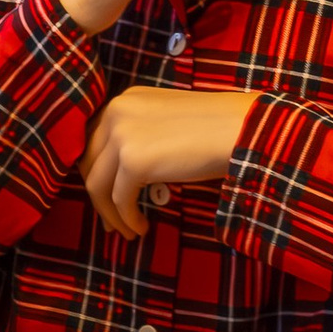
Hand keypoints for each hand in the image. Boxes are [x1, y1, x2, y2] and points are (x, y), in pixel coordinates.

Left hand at [81, 87, 252, 239]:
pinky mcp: (134, 160)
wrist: (242, 128)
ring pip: (97, 184)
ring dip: (110, 213)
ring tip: (127, 231)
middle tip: (111, 220)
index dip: (98, 172)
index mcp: (125, 100)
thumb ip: (141, 136)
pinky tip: (141, 227)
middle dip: (98, 196)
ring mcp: (122, 135)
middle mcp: (117, 112)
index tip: (106, 197)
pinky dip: (127, 218)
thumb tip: (123, 176)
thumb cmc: (215, 129)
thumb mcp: (166, 123)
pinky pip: (120, 199)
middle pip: (90, 163)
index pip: (95, 141)